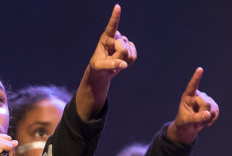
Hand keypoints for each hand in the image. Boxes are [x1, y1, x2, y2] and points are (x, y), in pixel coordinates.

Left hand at [77, 4, 136, 119]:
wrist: (102, 71)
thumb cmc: (97, 67)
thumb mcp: (99, 66)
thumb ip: (110, 65)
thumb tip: (123, 65)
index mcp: (105, 38)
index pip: (112, 26)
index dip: (115, 17)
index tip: (117, 7)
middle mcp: (116, 37)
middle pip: (122, 47)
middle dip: (118, 57)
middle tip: (110, 61)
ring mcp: (124, 42)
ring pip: (128, 53)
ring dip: (122, 61)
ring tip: (115, 61)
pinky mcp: (130, 49)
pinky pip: (133, 56)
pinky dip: (128, 62)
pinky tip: (122, 62)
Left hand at [167, 67, 218, 143]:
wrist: (188, 126)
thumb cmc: (184, 121)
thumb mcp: (187, 121)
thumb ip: (196, 117)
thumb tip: (208, 114)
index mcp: (187, 96)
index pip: (192, 86)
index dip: (196, 78)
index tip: (200, 69)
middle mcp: (197, 95)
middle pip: (206, 102)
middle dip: (203, 113)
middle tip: (197, 122)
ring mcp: (205, 99)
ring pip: (212, 107)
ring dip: (207, 117)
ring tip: (199, 122)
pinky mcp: (212, 104)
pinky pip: (216, 110)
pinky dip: (213, 118)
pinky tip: (208, 123)